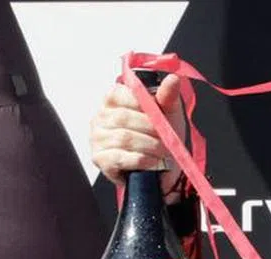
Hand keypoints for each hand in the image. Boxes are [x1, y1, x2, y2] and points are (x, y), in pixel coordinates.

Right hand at [89, 74, 186, 200]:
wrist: (161, 168)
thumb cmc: (160, 137)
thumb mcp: (167, 113)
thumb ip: (167, 96)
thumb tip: (173, 79)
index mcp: (113, 100)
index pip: (119, 94)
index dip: (142, 105)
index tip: (159, 115)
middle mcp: (100, 117)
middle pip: (124, 118)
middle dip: (151, 129)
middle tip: (167, 139)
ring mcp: (97, 138)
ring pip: (124, 138)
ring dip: (150, 146)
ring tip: (163, 152)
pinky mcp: (100, 159)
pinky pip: (121, 157)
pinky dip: (142, 160)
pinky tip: (153, 163)